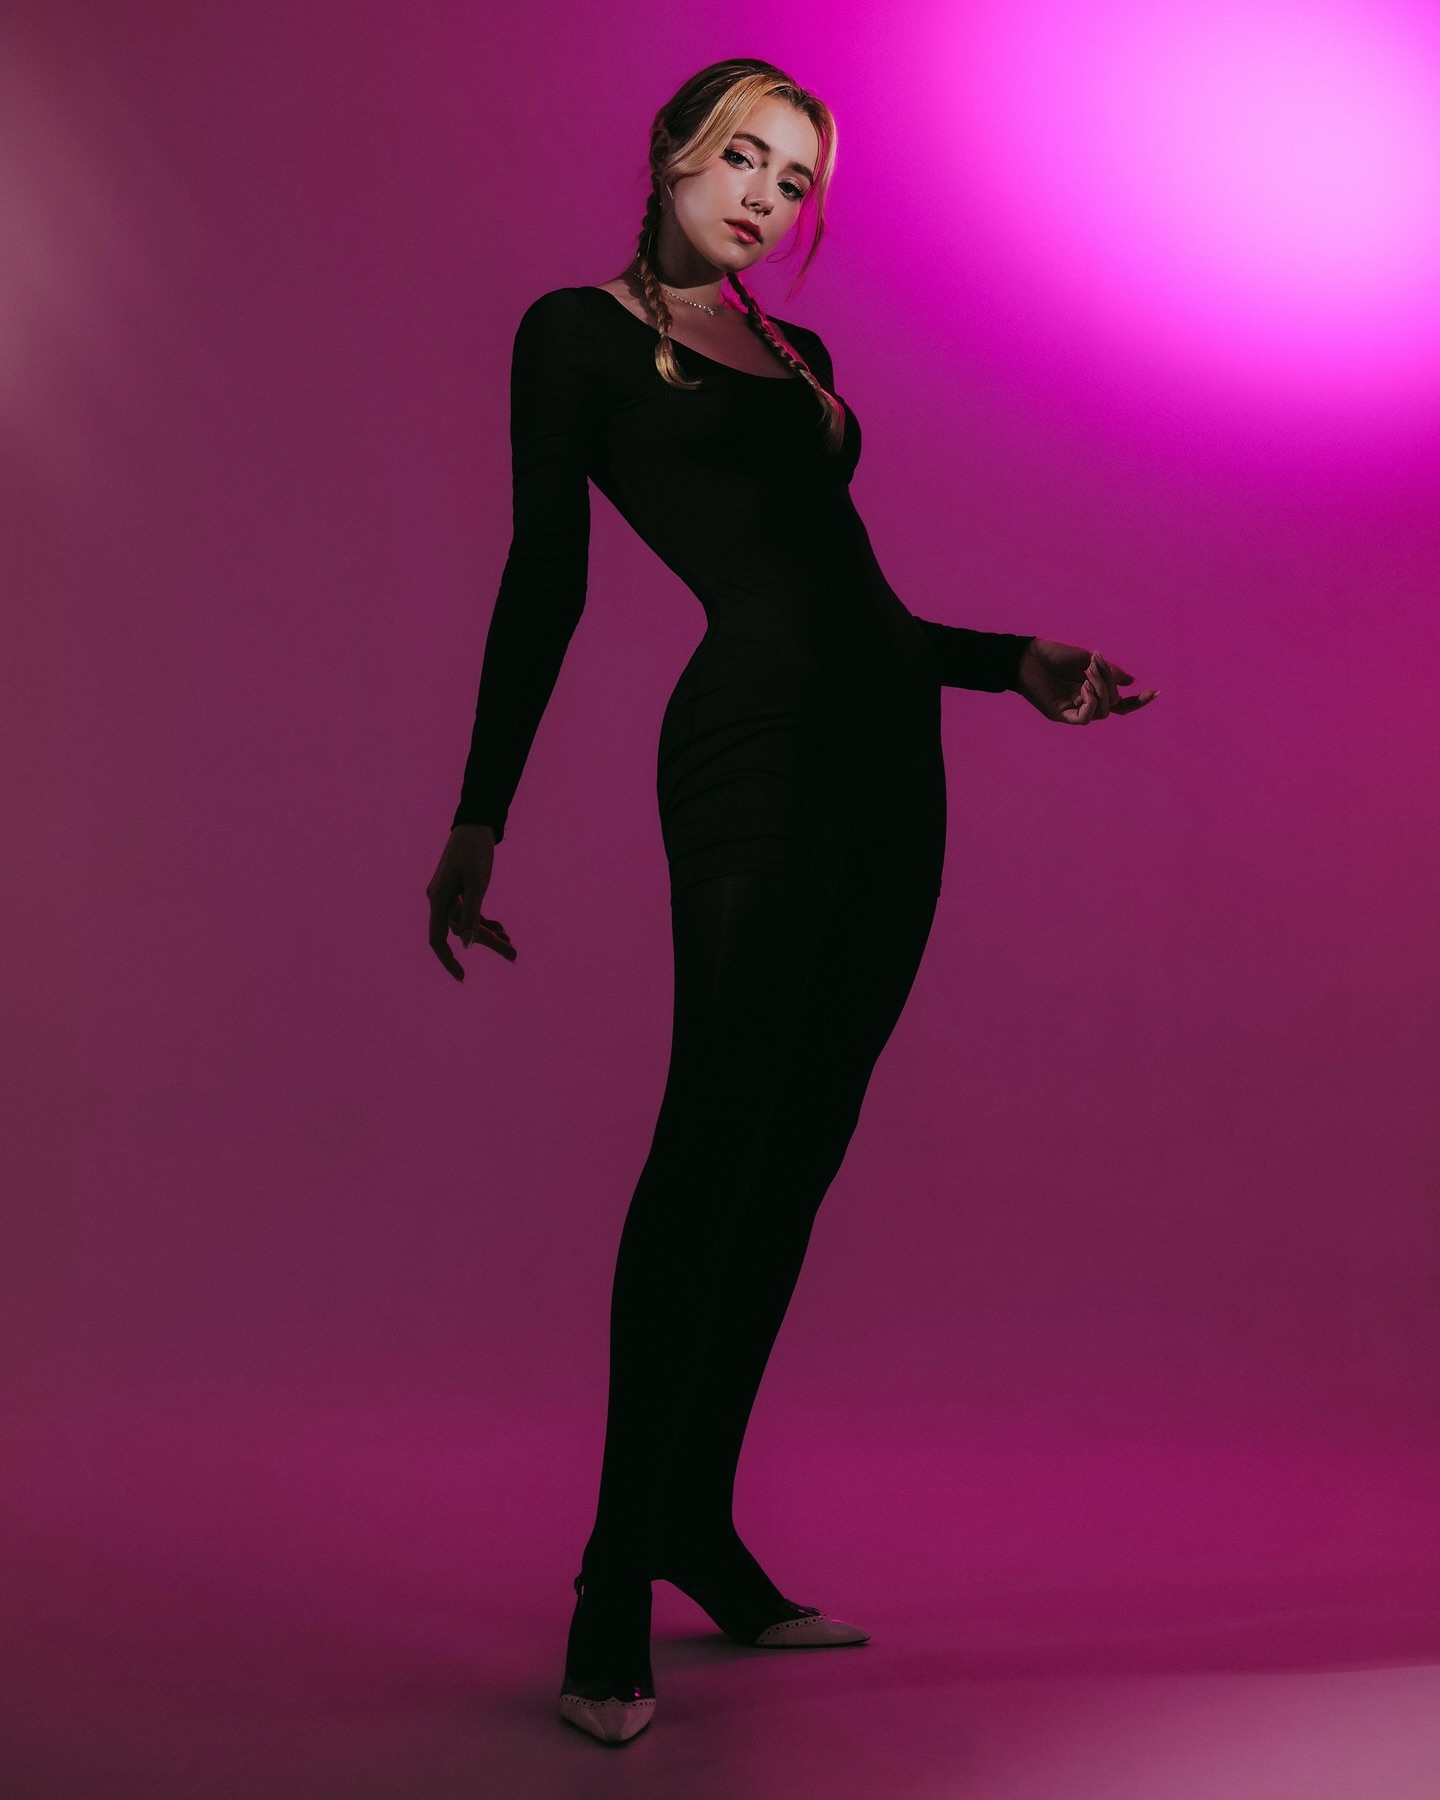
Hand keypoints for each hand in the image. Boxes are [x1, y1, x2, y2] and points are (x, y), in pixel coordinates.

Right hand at [426, 824, 517, 983]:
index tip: (462, 977)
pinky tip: (501, 928)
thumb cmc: (475, 851)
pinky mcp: (459, 890)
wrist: (475, 823)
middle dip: (485, 943)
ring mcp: (449, 895)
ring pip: (467, 923)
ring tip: (511, 942)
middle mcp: (440, 900)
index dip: (448, 960)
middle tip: (513, 954)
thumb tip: (468, 945)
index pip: (438, 939)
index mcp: (439, 900)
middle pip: (460, 932)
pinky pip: (469, 912)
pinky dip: (484, 921)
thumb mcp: (477, 884)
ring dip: (488, 933)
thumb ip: (472, 914)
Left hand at [1015, 639, 1157, 723]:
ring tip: (1087, 674)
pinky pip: (1084, 719)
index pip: (1120, 702)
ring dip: (1101, 692)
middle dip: (1110, 683)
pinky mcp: (1060, 715)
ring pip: (1102, 712)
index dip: (1139, 701)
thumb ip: (1109, 672)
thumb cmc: (1054, 654)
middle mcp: (1085, 703)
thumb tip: (1131, 682)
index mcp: (1093, 690)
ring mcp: (1073, 710)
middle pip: (1113, 704)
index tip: (1157, 692)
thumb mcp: (1087, 660)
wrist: (1027, 655)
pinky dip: (1090, 704)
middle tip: (1095, 664)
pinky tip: (1085, 689)